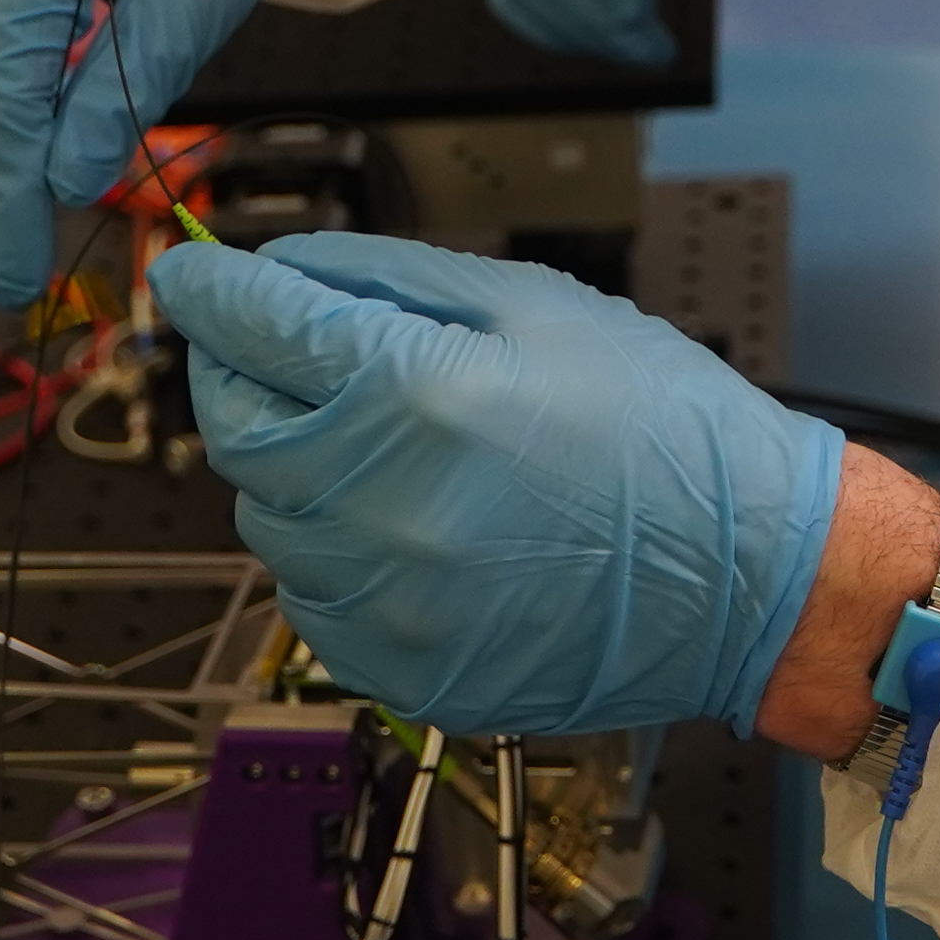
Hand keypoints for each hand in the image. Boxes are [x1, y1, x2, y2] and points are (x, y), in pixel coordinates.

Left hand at [153, 233, 843, 738]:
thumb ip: (388, 279)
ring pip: (266, 519)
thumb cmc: (662, 431)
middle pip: (233, 429)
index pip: (249, 329)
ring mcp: (384, 603)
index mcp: (412, 397)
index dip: (208, 289)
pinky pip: (312, 599)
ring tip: (391, 449)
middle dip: (246, 376)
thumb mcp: (534, 306)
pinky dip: (337, 554)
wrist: (747, 576)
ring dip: (296, 471)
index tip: (191, 275)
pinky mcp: (398, 670)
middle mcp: (378, 509)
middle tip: (291, 353)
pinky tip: (415, 526)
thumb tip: (281, 269)